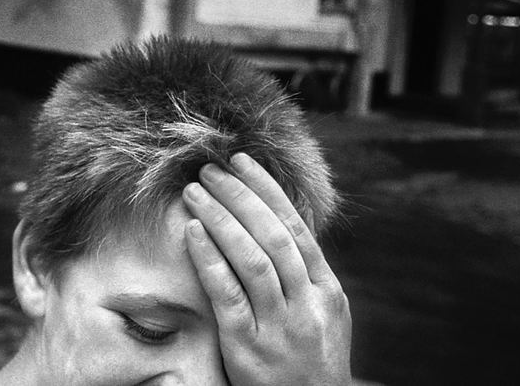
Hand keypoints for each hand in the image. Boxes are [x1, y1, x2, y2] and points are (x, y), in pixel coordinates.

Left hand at [181, 154, 351, 385]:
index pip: (296, 227)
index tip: (241, 161)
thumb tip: (272, 218)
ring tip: (195, 192)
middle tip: (210, 169)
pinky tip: (192, 233)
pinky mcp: (249, 348)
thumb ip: (301, 272)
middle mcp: (307, 305)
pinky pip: (228, 295)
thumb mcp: (321, 315)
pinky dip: (209, 259)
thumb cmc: (308, 359)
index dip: (266, 190)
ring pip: (252, 260)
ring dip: (221, 219)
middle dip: (239, 196)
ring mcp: (280, 328)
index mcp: (327, 290)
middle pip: (273, 236)